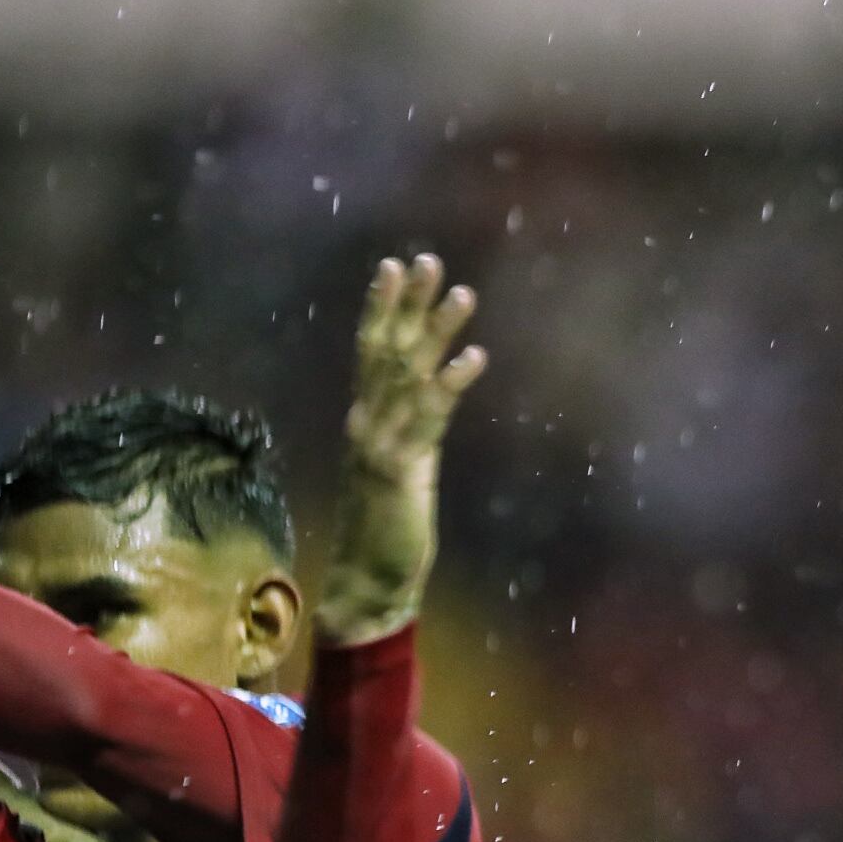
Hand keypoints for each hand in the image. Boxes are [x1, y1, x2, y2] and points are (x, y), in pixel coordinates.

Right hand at [319, 254, 487, 644]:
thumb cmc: (384, 534)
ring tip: (463, 292)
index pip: (371, 353)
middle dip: (406, 303)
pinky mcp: (400, 469)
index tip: (394, 266)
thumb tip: (426, 409)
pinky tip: (477, 357)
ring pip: (409, 373)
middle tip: (425, 258)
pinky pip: (429, 417)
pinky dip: (452, 384)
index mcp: (365, 422)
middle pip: (385, 350)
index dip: (382, 309)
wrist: (367, 583)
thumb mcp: (397, 474)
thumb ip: (408, 437)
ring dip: (436, 331)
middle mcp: (368, 424)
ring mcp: (380, 443)